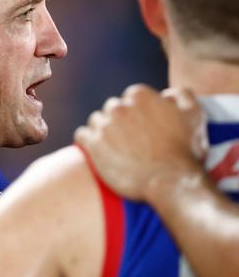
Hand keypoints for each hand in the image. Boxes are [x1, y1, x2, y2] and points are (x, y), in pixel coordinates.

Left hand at [74, 84, 207, 201]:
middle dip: (120, 121)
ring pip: (96, 121)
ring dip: (103, 131)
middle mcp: (119, 107)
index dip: (138, 112)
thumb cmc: (185, 151)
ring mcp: (104, 126)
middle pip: (113, 108)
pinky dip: (87, 142)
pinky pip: (81, 135)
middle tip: (131, 140)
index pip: (131, 98)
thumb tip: (167, 94)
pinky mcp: (92, 145)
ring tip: (116, 148)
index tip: (143, 127)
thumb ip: (181, 95)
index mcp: (140, 95)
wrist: (170, 182)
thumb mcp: (194, 115)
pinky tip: (98, 151)